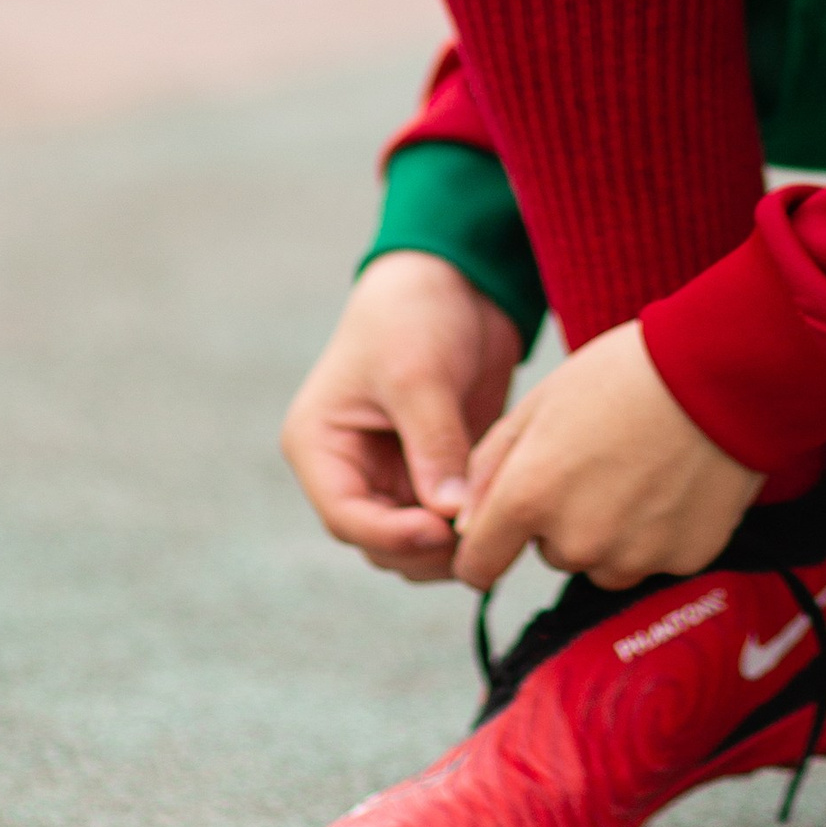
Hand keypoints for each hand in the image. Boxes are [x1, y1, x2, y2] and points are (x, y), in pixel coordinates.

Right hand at [281, 254, 522, 580]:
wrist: (455, 278)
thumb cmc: (414, 313)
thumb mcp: (418, 375)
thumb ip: (432, 446)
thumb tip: (452, 517)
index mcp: (319, 446)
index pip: (345, 517)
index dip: (392, 535)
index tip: (443, 530)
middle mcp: (350, 469)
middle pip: (381, 542)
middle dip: (426, 547)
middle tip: (480, 534)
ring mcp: (392, 474)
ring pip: (416, 542)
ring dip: (452, 545)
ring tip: (496, 523)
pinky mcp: (434, 473)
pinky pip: (448, 521)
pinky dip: (472, 524)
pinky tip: (505, 507)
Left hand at [452, 320, 758, 592]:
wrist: (722, 370)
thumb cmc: (623, 374)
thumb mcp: (538, 404)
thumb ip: (489, 469)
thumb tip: (466, 525)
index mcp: (528, 498)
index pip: (478, 567)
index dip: (485, 547)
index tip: (500, 530)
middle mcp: (576, 541)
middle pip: (549, 554)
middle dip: (560, 520)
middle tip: (598, 459)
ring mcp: (633, 556)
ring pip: (602, 562)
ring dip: (610, 532)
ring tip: (641, 468)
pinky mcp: (683, 559)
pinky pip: (653, 557)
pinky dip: (658, 530)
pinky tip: (675, 480)